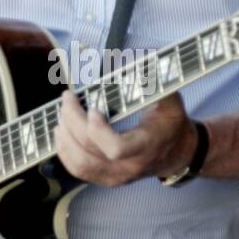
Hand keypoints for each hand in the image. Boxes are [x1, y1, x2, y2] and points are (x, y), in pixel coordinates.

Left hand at [53, 89, 199, 186]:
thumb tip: (134, 58)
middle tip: (68, 98)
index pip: (116, 148)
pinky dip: (64, 151)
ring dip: (64, 138)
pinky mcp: (106, 179)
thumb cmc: (171, 123)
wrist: (177, 153)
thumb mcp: (171, 99)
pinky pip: (78, 171)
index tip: (93, 108)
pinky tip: (61, 132)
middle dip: (73, 122)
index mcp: (146, 146)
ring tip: (61, 115)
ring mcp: (117, 177)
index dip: (98, 130)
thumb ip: (154, 81)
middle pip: (90, 152)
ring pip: (80, 165)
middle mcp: (130, 167)